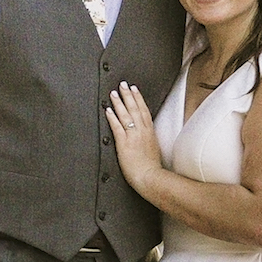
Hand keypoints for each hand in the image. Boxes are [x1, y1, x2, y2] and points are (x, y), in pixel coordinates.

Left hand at [105, 81, 163, 196]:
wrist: (150, 177)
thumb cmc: (152, 168)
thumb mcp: (154, 150)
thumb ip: (148, 141)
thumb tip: (145, 139)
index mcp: (150, 133)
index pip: (144, 111)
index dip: (138, 99)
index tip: (134, 89)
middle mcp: (142, 131)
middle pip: (135, 109)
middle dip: (128, 95)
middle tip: (122, 84)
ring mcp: (133, 136)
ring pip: (126, 115)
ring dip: (119, 103)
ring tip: (113, 93)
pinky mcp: (124, 143)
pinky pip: (117, 127)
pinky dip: (112, 117)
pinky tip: (107, 110)